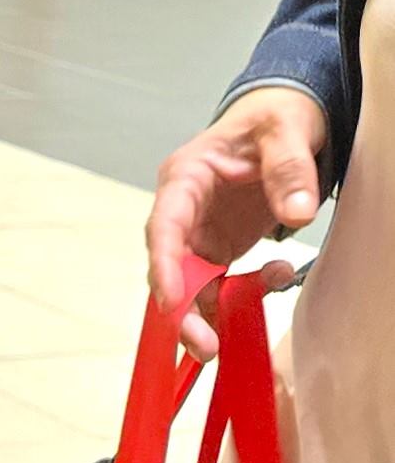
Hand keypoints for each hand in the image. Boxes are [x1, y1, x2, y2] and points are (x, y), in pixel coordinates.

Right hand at [146, 85, 324, 355]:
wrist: (285, 121)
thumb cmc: (275, 116)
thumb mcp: (287, 129)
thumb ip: (289, 168)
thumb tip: (297, 214)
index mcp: (186, 177)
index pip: (165, 226)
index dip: (165, 266)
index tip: (172, 301)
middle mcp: (183, 211)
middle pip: (171, 269)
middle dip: (183, 311)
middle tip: (205, 346)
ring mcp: (199, 234)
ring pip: (191, 287)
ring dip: (211, 314)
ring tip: (237, 330)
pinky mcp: (218, 250)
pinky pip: (221, 285)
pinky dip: (246, 293)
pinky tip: (277, 276)